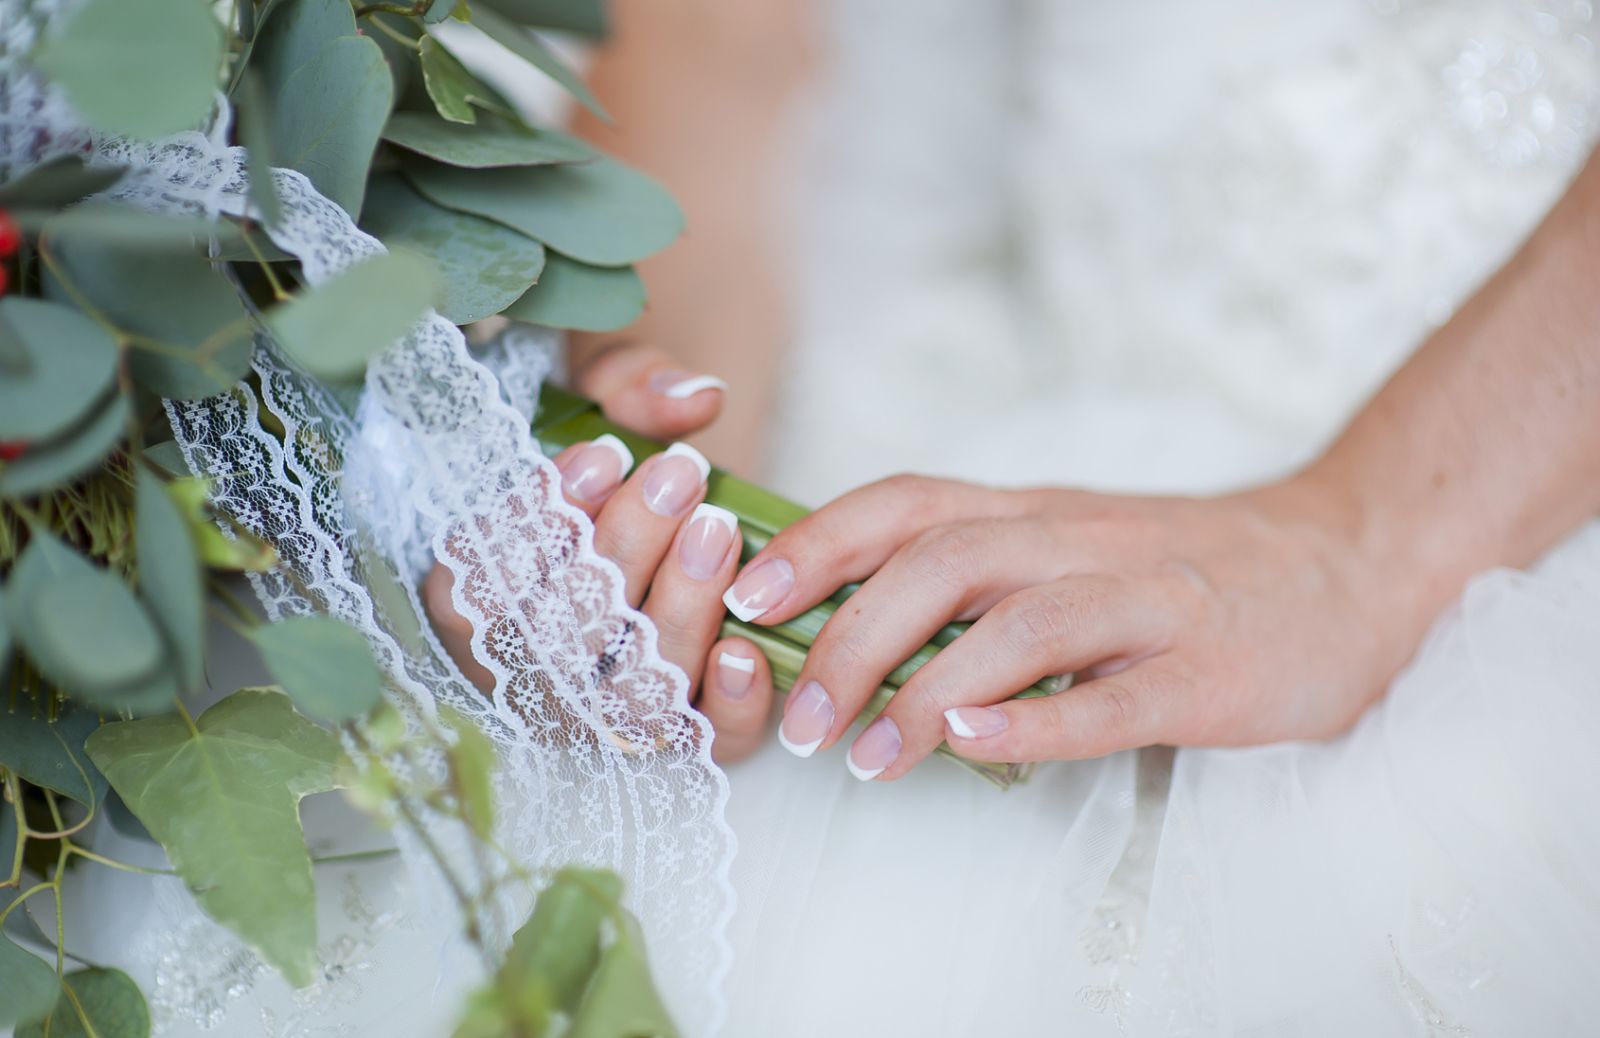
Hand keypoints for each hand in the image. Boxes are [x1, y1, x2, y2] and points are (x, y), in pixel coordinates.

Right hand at [424, 341, 775, 761]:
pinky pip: (700, 744)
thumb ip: (626, 383)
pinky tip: (744, 648)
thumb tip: (692, 399)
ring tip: (717, 526)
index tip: (603, 454)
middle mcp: (524, 677)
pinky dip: (724, 707)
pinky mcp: (678, 738)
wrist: (664, 516)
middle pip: (556, 640)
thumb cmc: (609, 461)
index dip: (535, 524)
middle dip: (622, 550)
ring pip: (627, 694)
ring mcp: (600, 717)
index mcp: (471, 601)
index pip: (477, 584)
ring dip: (676, 611)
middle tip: (680, 475)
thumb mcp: (596, 398)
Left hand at [722, 474, 1417, 779]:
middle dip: (850, 639)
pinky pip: (1111, 696)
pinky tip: (971, 746)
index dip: (818, 542)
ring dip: (925, 692)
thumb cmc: (1184, 567)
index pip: (908, 504)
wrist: (1350, 559)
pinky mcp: (1207, 671)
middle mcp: (1081, 542)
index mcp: (1037, 513)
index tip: (744, 593)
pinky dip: (1033, 723)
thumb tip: (847, 620)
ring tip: (866, 757)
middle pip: (944, 566)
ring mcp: (1149, 603)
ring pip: (1020, 625)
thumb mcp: (1071, 543)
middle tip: (798, 720)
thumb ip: (980, 572)